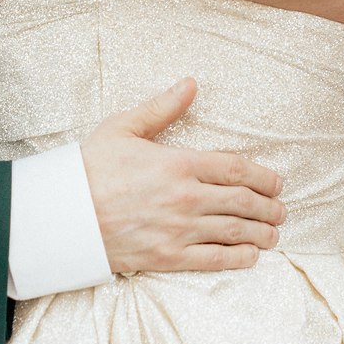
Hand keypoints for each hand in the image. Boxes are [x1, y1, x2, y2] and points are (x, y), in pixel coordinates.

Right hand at [80, 78, 285, 273]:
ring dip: (260, 233)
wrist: (63, 213)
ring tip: (273, 234)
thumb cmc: (90, 167)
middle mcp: (185, 198)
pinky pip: (212, 260)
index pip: (236, 168)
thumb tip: (191, 83)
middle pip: (242, 202)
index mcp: (178, 163)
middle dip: (269, 206)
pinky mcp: (167, 257)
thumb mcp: (124, 127)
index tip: (276, 181)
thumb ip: (163, 107)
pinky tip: (250, 256)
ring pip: (234, 232)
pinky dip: (237, 259)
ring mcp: (178, 230)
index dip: (263, 176)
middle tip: (280, 209)